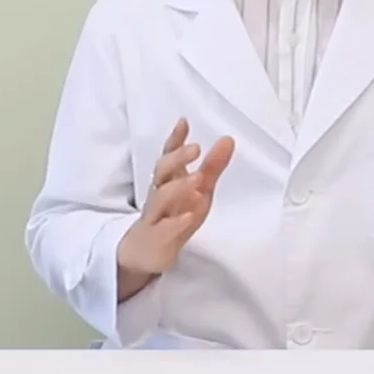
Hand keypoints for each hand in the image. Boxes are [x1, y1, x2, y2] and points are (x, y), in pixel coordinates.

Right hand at [116, 117, 234, 299]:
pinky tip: (188, 217)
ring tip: (196, 180)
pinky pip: (163, 229)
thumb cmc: (173, 214)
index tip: (184, 122)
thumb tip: (228, 139)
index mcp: (168, 180)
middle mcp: (159, 194)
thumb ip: (212, 167)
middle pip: (161, 171)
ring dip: (177, 188)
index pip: (168, 155)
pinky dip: (175, 223)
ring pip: (159, 199)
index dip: (175, 139)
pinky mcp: (156, 238)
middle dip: (176, 158)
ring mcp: (155, 216)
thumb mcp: (198, 190)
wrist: (145, 252)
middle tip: (195, 148)